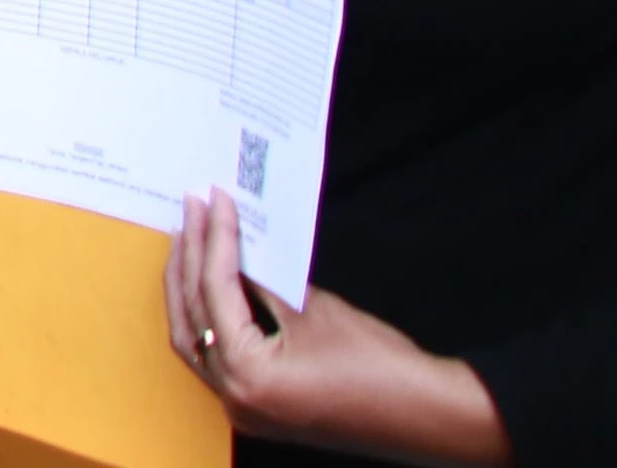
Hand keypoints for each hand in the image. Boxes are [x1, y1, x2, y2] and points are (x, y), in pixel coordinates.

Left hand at [168, 188, 506, 463]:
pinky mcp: (256, 407)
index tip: (214, 199)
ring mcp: (243, 408)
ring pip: (193, 337)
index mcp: (248, 376)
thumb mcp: (316, 312)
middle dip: (188, 258)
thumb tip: (235, 249)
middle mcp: (235, 398)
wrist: (429, 417)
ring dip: (188, 286)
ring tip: (192, 237)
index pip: (214, 291)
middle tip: (193, 211)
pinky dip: (208, 315)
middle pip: (191, 314)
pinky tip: (211, 280)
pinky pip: (214, 355)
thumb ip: (265, 282)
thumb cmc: (383, 368)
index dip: (214, 238)